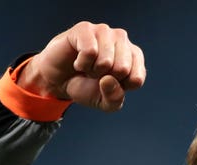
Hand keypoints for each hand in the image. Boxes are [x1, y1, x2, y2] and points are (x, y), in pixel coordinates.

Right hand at [18, 21, 145, 111]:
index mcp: (134, 57)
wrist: (59, 81)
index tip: (109, 83)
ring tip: (87, 66)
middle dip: (105, 79)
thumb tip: (109, 80)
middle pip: (122, 69)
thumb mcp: (105, 103)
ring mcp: (104, 31)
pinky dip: (81, 64)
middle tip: (95, 74)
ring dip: (92, 71)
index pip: (137, 79)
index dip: (119, 88)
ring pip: (106, 61)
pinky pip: (90, 52)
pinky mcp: (85, 29)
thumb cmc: (87, 87)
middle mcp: (122, 40)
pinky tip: (78, 60)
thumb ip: (115, 98)